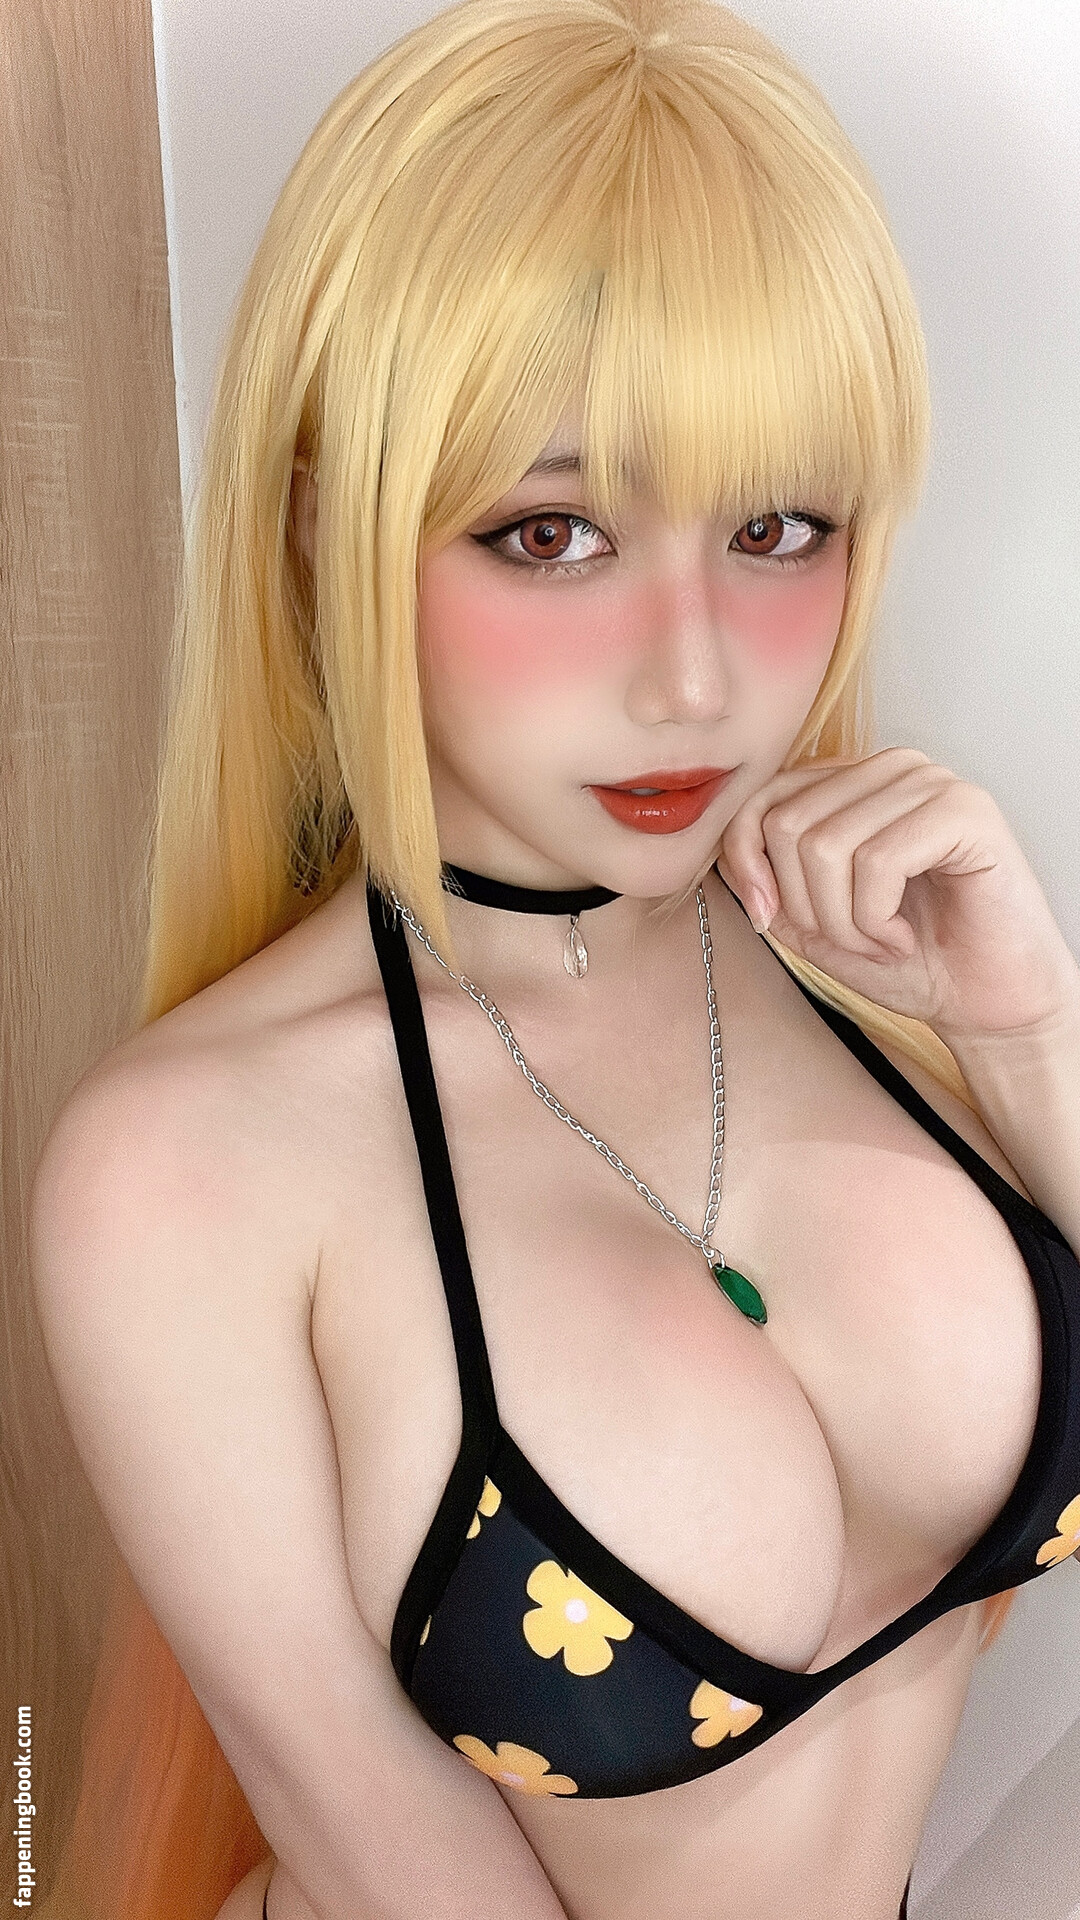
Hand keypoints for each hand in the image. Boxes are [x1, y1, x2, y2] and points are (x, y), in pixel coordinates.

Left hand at [714, 747, 1079, 1043]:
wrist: (982, 1005)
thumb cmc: (906, 959)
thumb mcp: (810, 921)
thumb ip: (766, 880)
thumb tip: (729, 857)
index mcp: (850, 783)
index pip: (761, 799)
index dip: (747, 865)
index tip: (769, 918)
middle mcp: (888, 769)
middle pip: (787, 826)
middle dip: (807, 907)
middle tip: (854, 939)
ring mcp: (929, 783)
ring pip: (826, 845)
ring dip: (845, 922)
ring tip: (884, 939)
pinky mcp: (965, 811)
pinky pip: (878, 860)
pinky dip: (877, 919)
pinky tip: (906, 936)